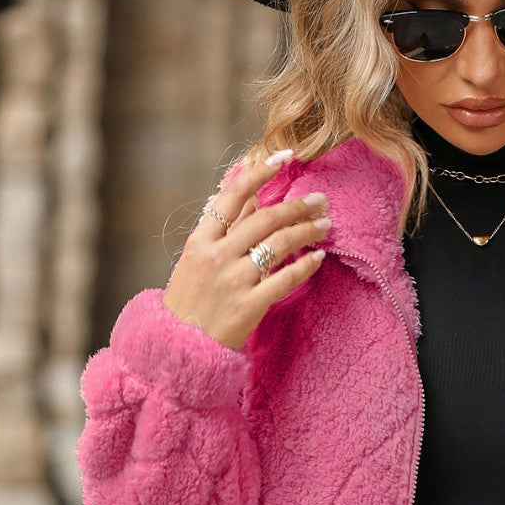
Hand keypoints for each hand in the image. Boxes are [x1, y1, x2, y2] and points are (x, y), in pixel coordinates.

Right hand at [162, 154, 331, 350]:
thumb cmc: (190, 302)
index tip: (285, 158)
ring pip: (278, 245)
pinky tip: (318, 259)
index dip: (260, 173)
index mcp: (200, 241)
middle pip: (264, 219)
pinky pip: (284, 280)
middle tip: (320, 200)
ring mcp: (233, 281)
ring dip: (306, 231)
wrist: (179, 347)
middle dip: (296, 206)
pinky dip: (305, 266)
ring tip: (325, 225)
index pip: (232, 196)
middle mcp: (217, 256)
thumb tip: (248, 198)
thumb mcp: (196, 260)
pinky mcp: (248, 306)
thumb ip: (222, 229)